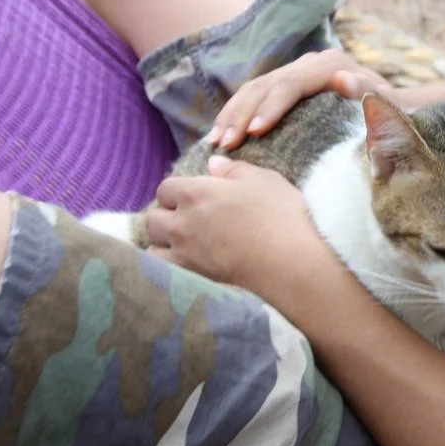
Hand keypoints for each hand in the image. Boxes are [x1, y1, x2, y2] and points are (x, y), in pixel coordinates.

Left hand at [141, 156, 338, 299]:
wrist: (291, 267)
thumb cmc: (282, 219)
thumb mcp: (265, 181)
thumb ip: (234, 170)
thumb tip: (212, 164)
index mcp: (196, 193)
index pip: (165, 189)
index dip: (177, 193)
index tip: (192, 199)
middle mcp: (182, 222)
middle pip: (153, 219)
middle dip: (165, 219)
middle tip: (186, 224)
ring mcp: (184, 255)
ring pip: (153, 249)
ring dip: (163, 247)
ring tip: (182, 250)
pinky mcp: (191, 281)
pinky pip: (164, 275)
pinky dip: (168, 272)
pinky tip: (185, 270)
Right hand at [208, 49, 392, 149]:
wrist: (392, 108)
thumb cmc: (394, 114)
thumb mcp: (389, 106)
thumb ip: (368, 92)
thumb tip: (342, 79)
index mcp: (331, 65)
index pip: (292, 83)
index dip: (272, 106)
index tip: (256, 131)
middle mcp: (310, 64)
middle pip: (266, 84)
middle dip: (242, 114)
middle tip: (225, 143)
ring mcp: (295, 73)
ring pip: (253, 88)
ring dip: (232, 115)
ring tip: (216, 143)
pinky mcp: (285, 87)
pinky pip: (253, 97)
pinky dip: (235, 115)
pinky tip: (219, 135)